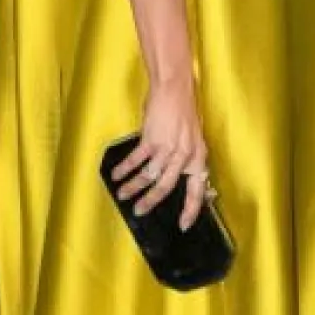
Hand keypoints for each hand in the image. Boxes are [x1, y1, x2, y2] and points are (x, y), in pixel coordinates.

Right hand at [110, 75, 209, 230]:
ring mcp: (167, 148)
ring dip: (132, 187)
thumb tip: (175, 175)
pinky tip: (116, 175)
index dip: (191, 210)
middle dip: (150, 201)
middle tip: (139, 211)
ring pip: (148, 176)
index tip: (183, 225)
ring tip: (121, 194)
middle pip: (166, 187)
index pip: (197, 191)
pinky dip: (124, 169)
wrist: (174, 89)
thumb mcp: (192, 138)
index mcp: (198, 158)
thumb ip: (186, 157)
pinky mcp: (151, 139)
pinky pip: (136, 160)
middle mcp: (184, 156)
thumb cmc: (184, 111)